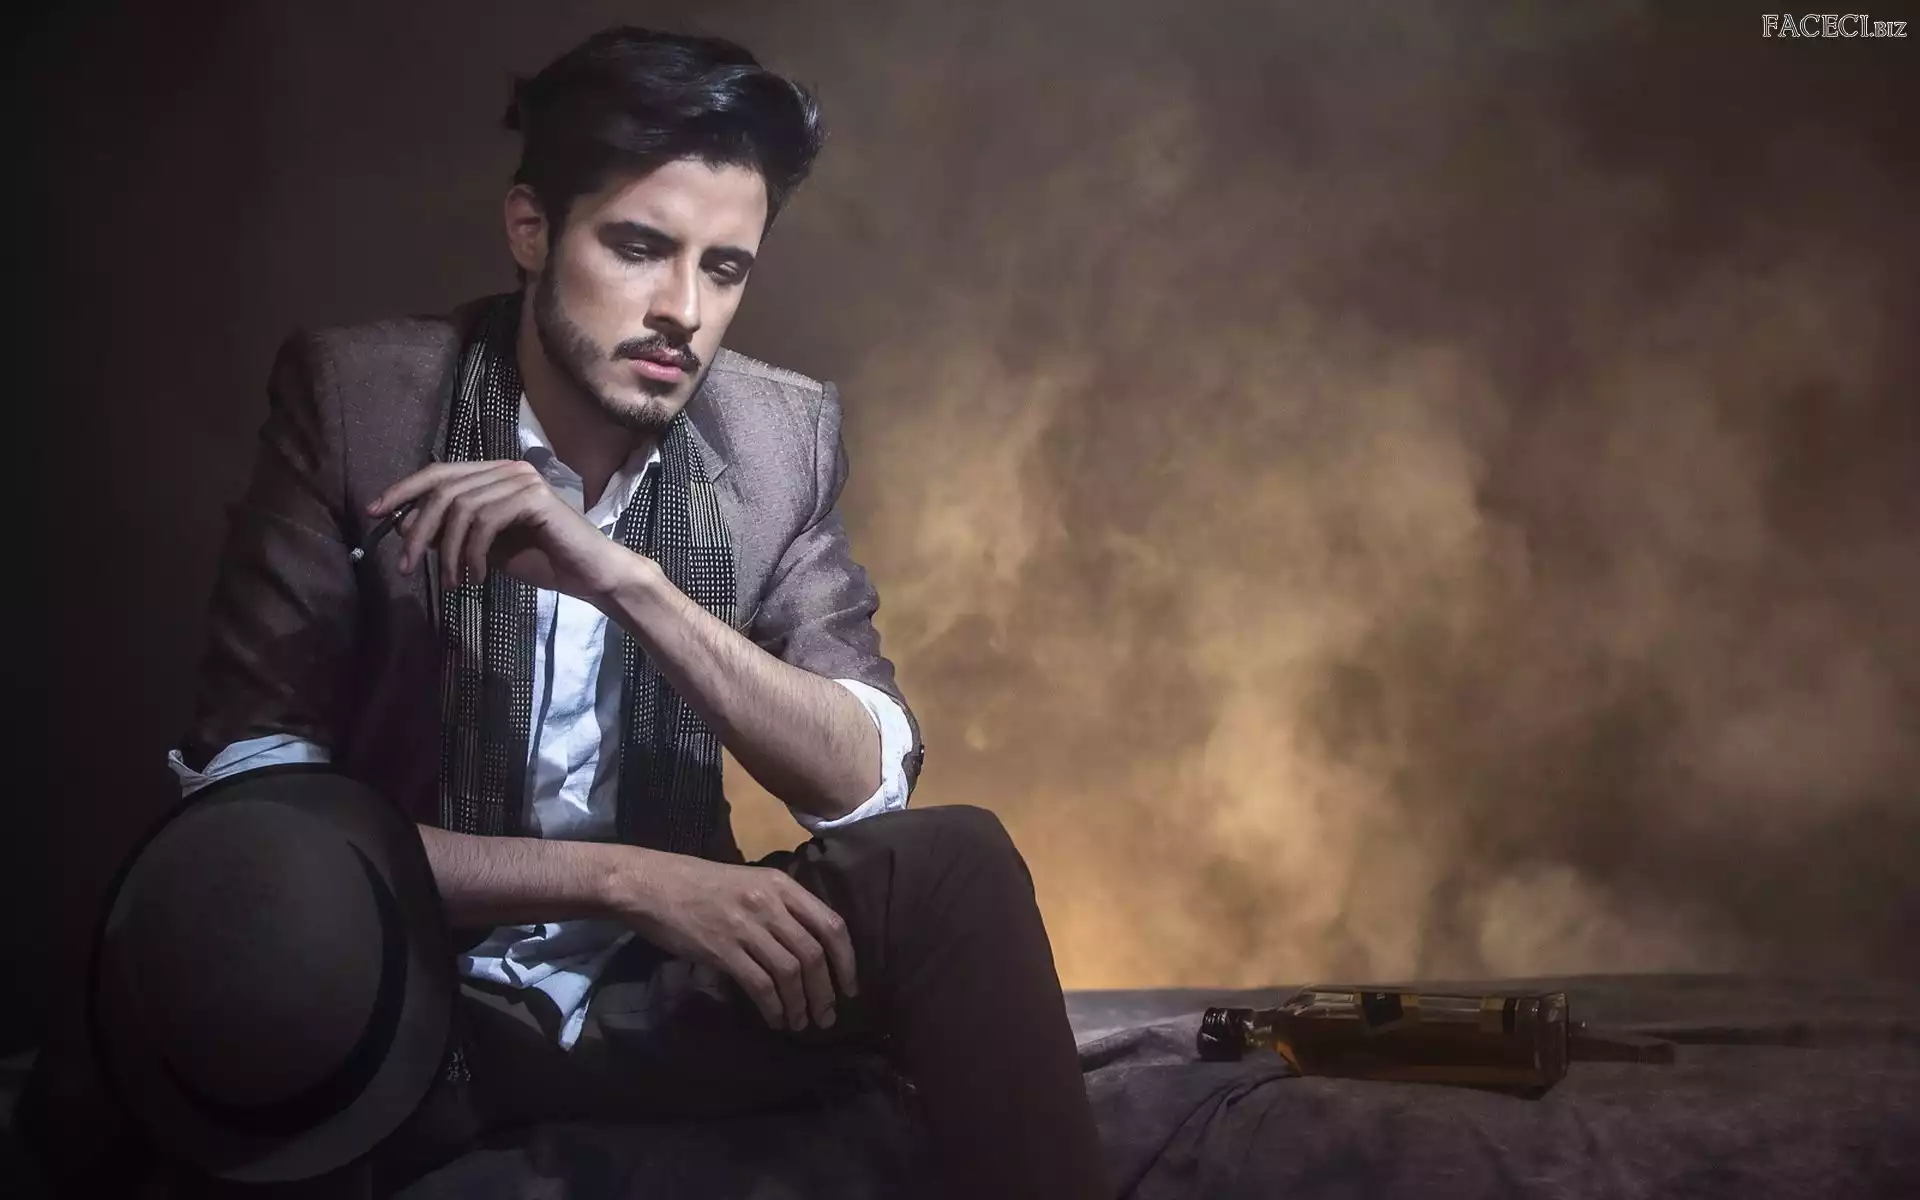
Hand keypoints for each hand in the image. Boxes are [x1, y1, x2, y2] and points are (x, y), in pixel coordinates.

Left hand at [366, 462, 635, 600]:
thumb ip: (450, 532)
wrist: (590, 574)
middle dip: (417, 530)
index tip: (374, 513)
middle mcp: (507, 468)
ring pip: (460, 507)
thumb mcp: (483, 547)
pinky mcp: (534, 497)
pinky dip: (473, 553)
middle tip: (408, 567)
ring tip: (453, 582)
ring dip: (447, 550)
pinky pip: (485, 521)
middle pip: (443, 489)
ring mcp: (522, 479)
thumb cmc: (542, 560)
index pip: (438, 472)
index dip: (403, 490)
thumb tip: (402, 524)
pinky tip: (478, 577)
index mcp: (494, 474)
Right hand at [606, 848, 858, 1031]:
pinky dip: (773, 1007)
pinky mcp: (723, 949)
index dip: (847, 961)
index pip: (831, 924)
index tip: (850, 988)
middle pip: (814, 954)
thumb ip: (780, 908)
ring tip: (802, 1024)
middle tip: (827, 1016)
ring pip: (790, 973)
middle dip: (826, 992)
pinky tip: (775, 1019)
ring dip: (801, 1005)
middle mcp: (770, 904)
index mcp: (782, 886)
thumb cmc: (699, 884)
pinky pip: (760, 985)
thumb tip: (807, 948)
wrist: (651, 884)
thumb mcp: (750, 884)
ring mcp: (746, 926)